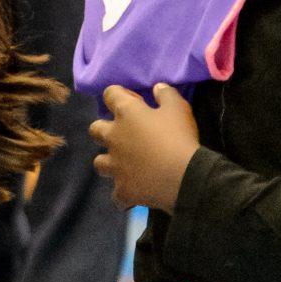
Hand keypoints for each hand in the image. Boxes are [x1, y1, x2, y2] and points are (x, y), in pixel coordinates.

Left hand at [90, 83, 199, 211]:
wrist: (185, 177)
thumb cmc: (180, 137)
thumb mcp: (179, 108)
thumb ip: (166, 94)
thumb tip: (157, 87)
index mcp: (126, 114)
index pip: (110, 94)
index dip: (120, 95)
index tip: (136, 101)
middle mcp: (113, 137)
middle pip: (95, 129)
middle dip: (105, 129)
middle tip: (125, 134)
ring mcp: (115, 165)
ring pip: (99, 162)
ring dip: (110, 162)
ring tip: (125, 165)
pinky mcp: (122, 189)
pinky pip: (116, 194)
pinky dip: (124, 193)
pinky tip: (135, 191)